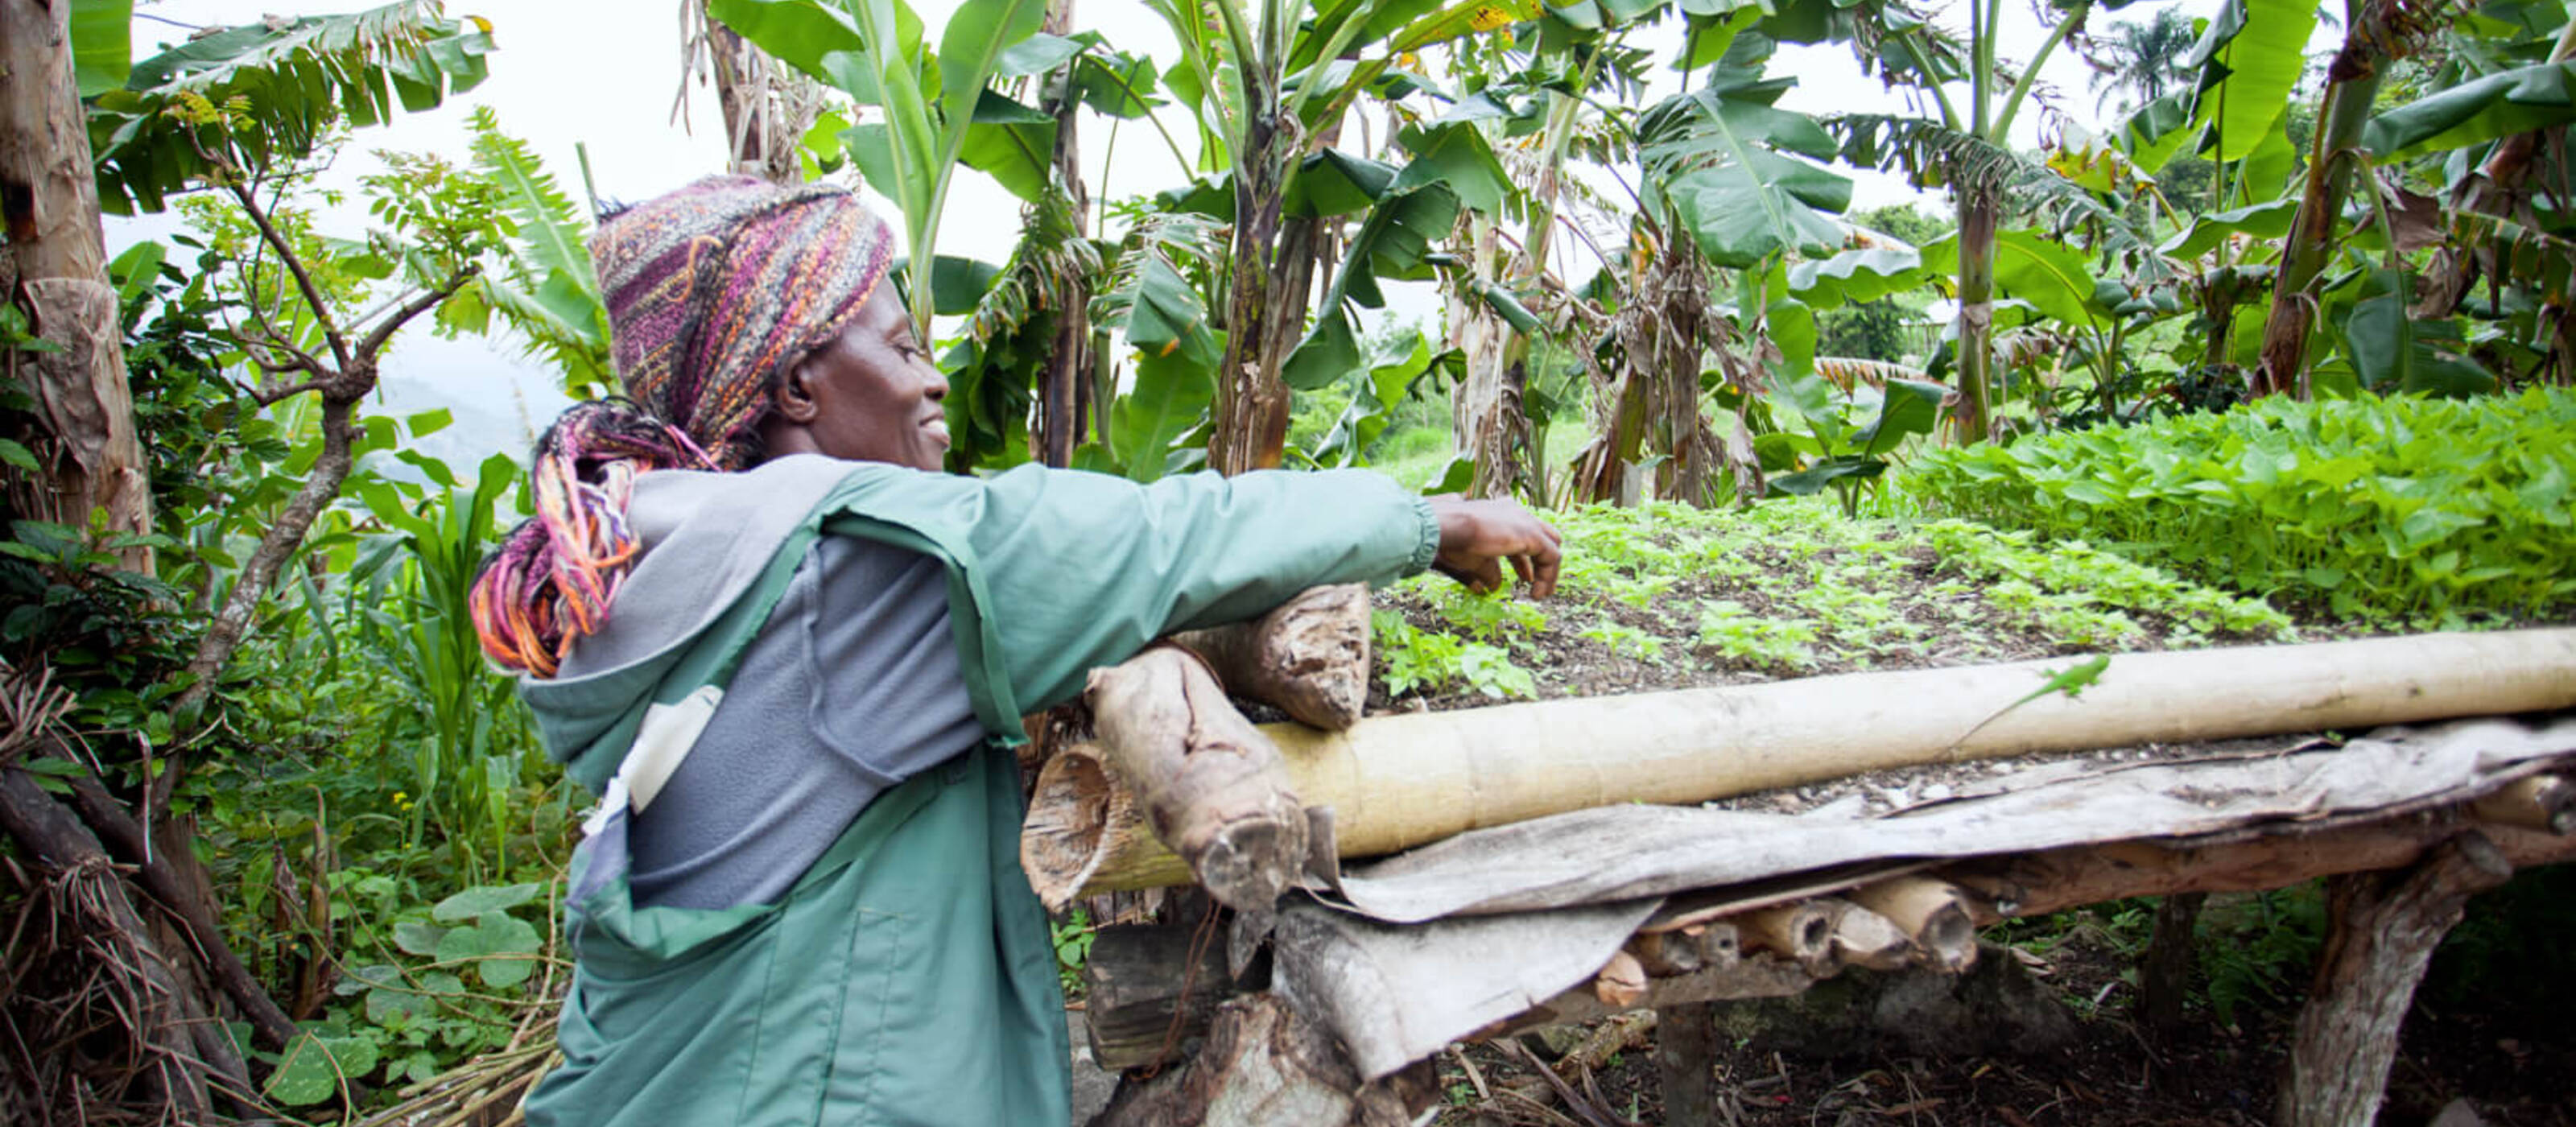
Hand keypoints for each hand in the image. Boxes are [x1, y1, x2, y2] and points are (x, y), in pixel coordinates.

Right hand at [1427, 496, 1561, 598]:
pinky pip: (1552, 556)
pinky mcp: (1533, 534)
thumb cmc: (1454, 539)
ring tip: (1543, 592)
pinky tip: (1537, 592)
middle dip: (1542, 561)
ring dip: (1549, 571)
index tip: (1525, 578)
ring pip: (1552, 545)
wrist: (1452, 526)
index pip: (1522, 536)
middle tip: (1537, 582)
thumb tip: (1494, 587)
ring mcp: (1527, 522)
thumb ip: (1489, 572)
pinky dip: (1548, 576)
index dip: (1524, 561)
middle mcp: (1517, 514)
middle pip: (1543, 537)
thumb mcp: (1475, 559)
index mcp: (1502, 514)